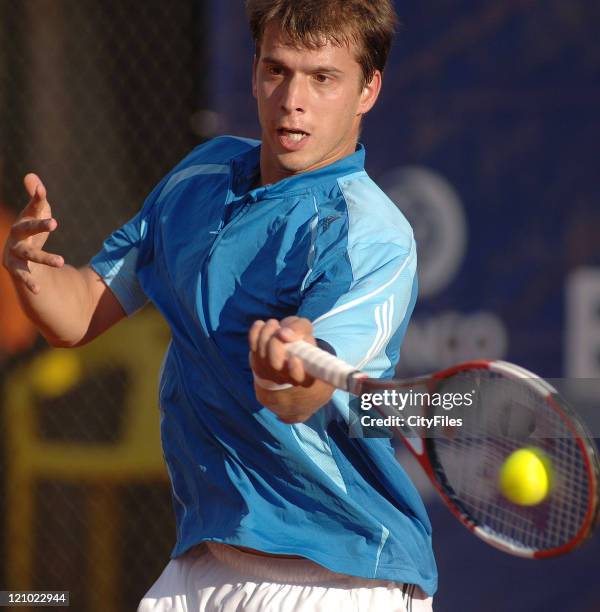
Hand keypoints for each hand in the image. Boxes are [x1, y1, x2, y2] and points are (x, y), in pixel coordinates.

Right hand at [2, 174, 63, 292]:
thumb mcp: (37, 214)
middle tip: (55, 222)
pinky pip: (23, 276)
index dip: (36, 199)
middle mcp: (15, 235)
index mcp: (23, 220)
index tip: (42, 190)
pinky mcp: (15, 268)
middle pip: (26, 228)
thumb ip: (37, 198)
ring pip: (29, 254)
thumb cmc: (31, 230)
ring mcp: (14, 252)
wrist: (17, 254)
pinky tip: (38, 290)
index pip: (32, 208)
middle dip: (39, 225)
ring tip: (61, 261)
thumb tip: (32, 177)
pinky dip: (30, 283)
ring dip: (44, 257)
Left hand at [248, 316, 315, 387]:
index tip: (294, 358)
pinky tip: (261, 325)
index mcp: (306, 372)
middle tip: (280, 330)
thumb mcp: (305, 328)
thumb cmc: (298, 336)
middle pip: (275, 365)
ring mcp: (271, 374)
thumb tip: (284, 334)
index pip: (302, 378)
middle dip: (275, 343)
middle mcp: (288, 377)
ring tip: (273, 323)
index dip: (296, 370)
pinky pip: (252, 347)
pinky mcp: (258, 366)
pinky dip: (255, 332)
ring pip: (262, 355)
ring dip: (266, 334)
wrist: (283, 341)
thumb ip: (300, 328)